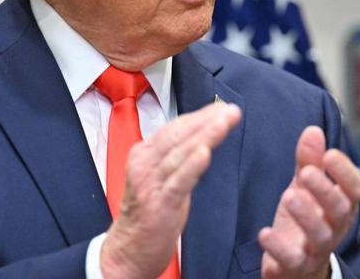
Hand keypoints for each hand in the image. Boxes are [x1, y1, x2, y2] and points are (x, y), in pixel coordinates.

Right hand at [100, 102, 241, 278]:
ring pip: (180, 153)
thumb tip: (202, 139)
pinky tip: (205, 153)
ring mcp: (150, 183)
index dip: (200, 116)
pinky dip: (192, 166)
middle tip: (231, 111)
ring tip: (224, 122)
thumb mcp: (162, 178)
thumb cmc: (147, 215)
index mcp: (144, 155)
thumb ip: (178, 159)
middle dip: (207, 121)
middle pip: (178, 135)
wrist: (128, 251)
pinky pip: (178, 181)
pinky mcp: (158, 203)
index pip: (175, 128)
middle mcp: (145, 164)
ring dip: (205, 135)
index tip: (222, 109)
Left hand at [259, 126, 359, 278]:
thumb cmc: (304, 218)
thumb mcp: (305, 186)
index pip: (353, 188)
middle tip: (307, 172)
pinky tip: (265, 233)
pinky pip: (291, 259)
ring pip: (319, 234)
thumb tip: (313, 130)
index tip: (330, 154)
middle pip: (338, 209)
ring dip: (306, 215)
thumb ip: (309, 161)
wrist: (297, 264)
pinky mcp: (296, 264)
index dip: (344, 172)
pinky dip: (278, 248)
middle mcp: (334, 226)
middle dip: (324, 190)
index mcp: (340, 204)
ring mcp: (316, 247)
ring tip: (289, 196)